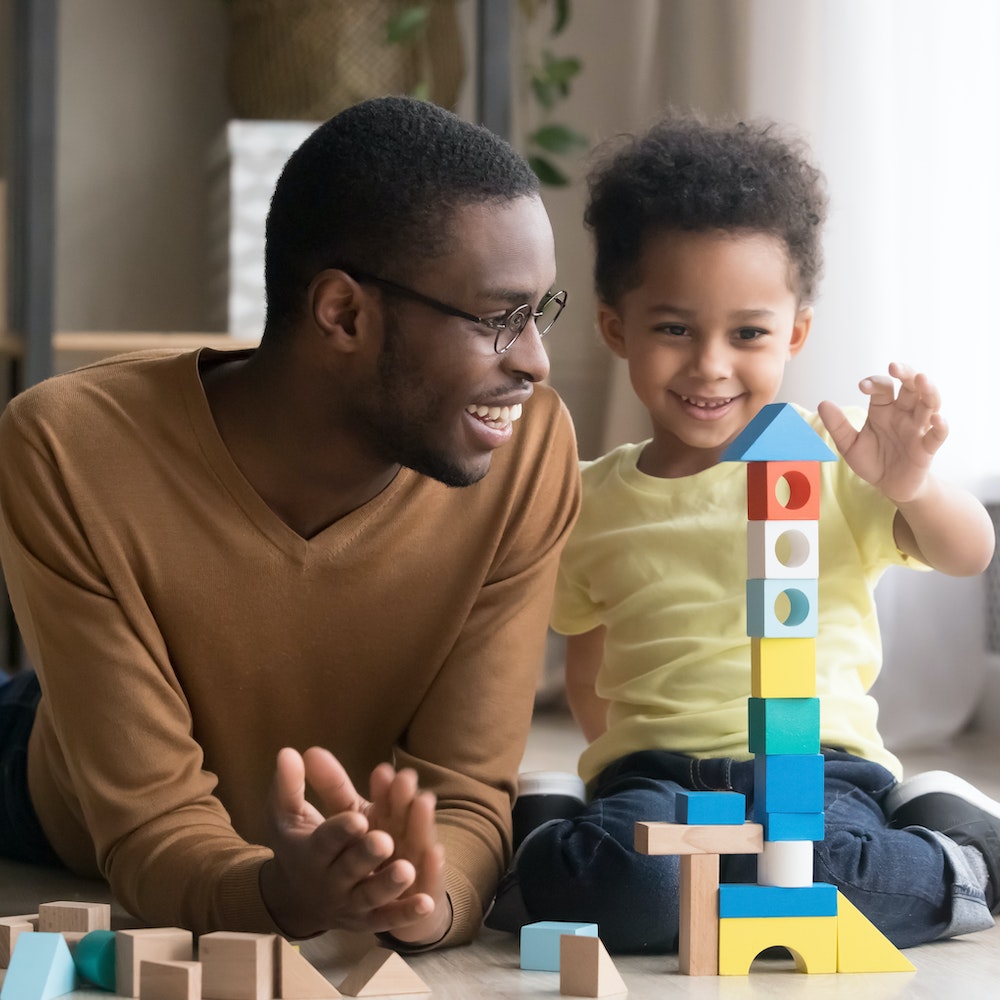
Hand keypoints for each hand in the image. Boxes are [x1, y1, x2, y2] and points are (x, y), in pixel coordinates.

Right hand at [260, 747, 437, 939]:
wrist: (299, 899)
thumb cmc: (300, 845)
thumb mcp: (291, 815)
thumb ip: (292, 785)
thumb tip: (289, 751)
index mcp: (311, 853)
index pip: (325, 841)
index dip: (340, 832)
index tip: (357, 819)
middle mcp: (330, 881)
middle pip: (350, 869)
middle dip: (366, 855)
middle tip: (384, 841)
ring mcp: (351, 903)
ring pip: (370, 896)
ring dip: (388, 884)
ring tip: (407, 869)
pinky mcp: (369, 919)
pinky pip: (388, 919)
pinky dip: (405, 913)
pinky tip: (426, 903)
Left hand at [817, 361, 947, 503]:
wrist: (888, 486)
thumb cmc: (872, 460)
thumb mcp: (849, 445)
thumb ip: (838, 426)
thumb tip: (822, 404)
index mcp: (883, 409)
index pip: (883, 388)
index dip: (874, 383)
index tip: (862, 386)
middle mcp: (903, 414)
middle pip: (911, 387)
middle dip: (906, 374)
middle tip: (895, 367)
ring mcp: (917, 429)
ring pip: (930, 403)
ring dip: (928, 390)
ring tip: (922, 379)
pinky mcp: (927, 448)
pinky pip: (938, 434)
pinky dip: (941, 425)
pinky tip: (937, 419)